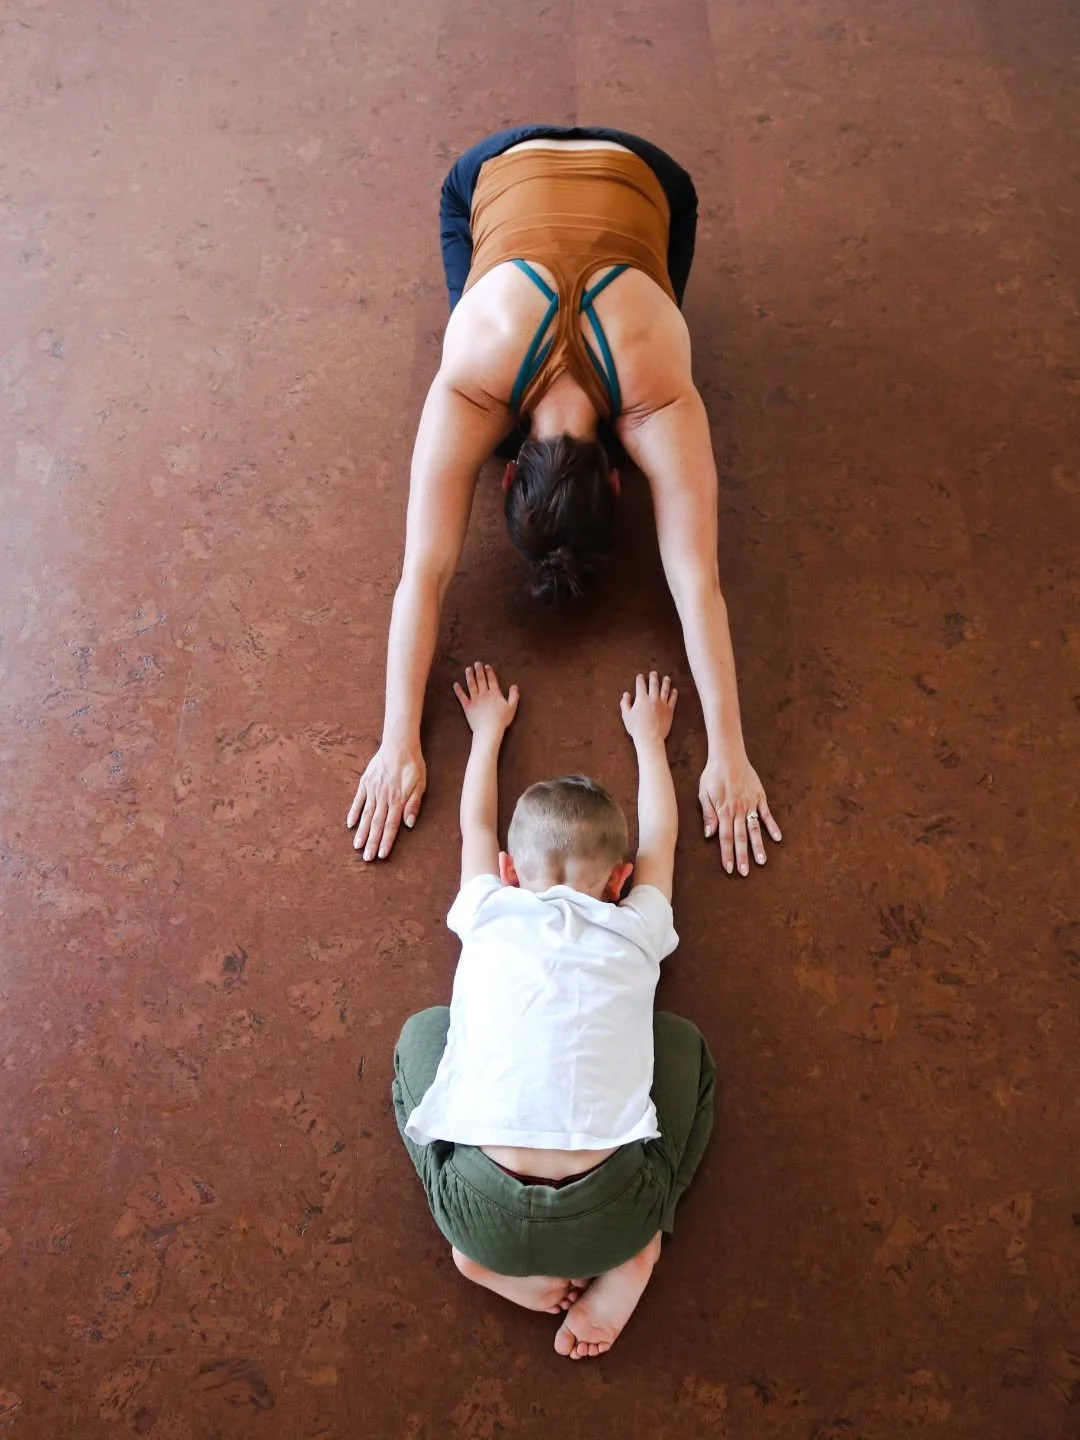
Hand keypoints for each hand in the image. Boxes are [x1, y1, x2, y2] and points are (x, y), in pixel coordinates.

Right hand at [346, 742, 425, 860]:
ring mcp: (372, 790)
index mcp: (398, 799)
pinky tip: (350, 825)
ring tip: (357, 846)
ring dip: (362, 832)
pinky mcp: (365, 782)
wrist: (399, 744)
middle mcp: (383, 797)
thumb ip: (413, 804)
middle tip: (366, 858)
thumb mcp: (420, 784)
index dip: (386, 841)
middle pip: (377, 824)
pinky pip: (358, 800)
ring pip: (366, 815)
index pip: (391, 825)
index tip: (381, 855)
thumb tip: (408, 824)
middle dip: (372, 842)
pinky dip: (354, 813)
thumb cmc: (413, 765)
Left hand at [454, 662, 519, 739]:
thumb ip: (514, 696)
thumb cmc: (502, 720)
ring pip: (471, 685)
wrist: (489, 730)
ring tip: (468, 669)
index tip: (486, 666)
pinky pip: (462, 697)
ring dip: (469, 676)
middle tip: (476, 663)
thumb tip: (514, 686)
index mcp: (494, 693)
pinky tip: (455, 684)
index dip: (489, 672)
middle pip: (481, 680)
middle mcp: (484, 694)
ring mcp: (475, 700)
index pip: (492, 680)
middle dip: (479, 670)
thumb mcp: (512, 707)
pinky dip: (458, 690)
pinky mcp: (467, 707)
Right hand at [620, 671, 677, 743]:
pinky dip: (674, 694)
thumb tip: (626, 694)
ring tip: (666, 678)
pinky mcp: (669, 710)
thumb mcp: (626, 715)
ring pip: (665, 689)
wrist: (650, 737)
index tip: (640, 676)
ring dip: (665, 682)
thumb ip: (625, 703)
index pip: (640, 685)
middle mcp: (653, 698)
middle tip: (654, 673)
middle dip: (653, 677)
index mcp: (641, 698)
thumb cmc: (636, 727)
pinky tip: (674, 690)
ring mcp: (663, 703)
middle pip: (654, 684)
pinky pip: (673, 699)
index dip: (640, 679)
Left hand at [699, 753, 781, 874]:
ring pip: (755, 829)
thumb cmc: (712, 775)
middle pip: (740, 837)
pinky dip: (772, 826)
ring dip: (758, 846)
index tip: (729, 868)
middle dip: (742, 856)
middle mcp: (738, 810)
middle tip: (745, 872)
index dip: (727, 854)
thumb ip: (708, 814)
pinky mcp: (760, 797)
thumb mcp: (703, 793)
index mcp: (723, 811)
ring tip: (761, 861)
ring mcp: (750, 804)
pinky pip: (767, 814)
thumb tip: (709, 834)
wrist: (728, 756)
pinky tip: (778, 838)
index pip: (725, 837)